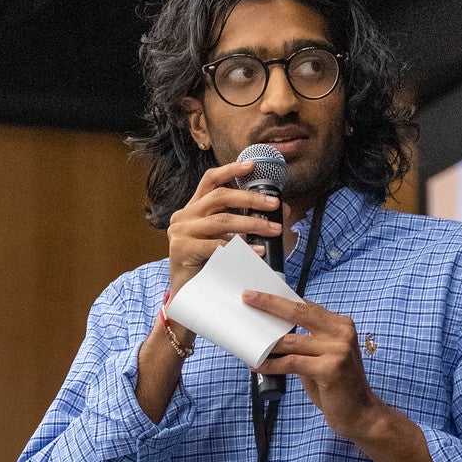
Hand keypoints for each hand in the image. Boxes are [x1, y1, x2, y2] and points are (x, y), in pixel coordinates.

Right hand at [167, 161, 280, 299]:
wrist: (187, 297)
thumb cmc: (209, 268)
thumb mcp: (228, 240)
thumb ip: (246, 223)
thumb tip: (281, 210)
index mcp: (193, 209)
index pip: (210, 181)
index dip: (230, 170)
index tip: (252, 164)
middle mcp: (183, 216)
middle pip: (219, 197)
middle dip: (250, 199)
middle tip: (274, 203)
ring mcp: (180, 232)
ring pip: (221, 221)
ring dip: (251, 223)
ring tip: (273, 229)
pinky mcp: (181, 249)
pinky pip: (216, 245)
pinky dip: (240, 247)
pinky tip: (257, 251)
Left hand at [242, 292, 385, 443]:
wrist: (359, 414)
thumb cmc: (336, 387)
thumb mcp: (322, 358)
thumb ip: (305, 344)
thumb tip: (274, 335)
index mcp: (341, 325)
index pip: (307, 307)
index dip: (282, 300)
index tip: (261, 294)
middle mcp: (341, 333)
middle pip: (299, 312)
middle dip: (270, 304)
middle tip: (248, 297)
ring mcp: (337, 350)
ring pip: (291, 341)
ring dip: (266, 345)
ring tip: (247, 344)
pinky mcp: (329, 369)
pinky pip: (291, 363)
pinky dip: (271, 365)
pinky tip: (257, 366)